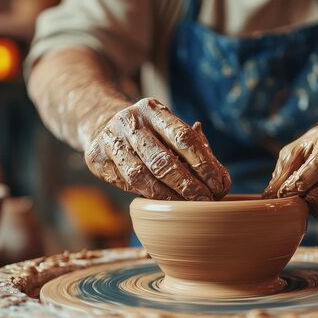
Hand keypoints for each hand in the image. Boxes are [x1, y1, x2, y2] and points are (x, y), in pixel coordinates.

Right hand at [85, 98, 230, 200]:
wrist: (100, 122)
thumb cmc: (150, 132)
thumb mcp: (169, 128)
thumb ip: (196, 149)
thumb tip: (222, 180)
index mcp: (152, 109)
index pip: (182, 137)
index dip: (203, 163)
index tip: (218, 184)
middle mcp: (128, 121)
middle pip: (161, 159)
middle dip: (186, 184)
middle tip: (204, 201)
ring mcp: (109, 139)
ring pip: (140, 175)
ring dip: (166, 196)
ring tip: (186, 207)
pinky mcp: (95, 159)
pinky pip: (124, 184)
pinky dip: (145, 195)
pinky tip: (162, 203)